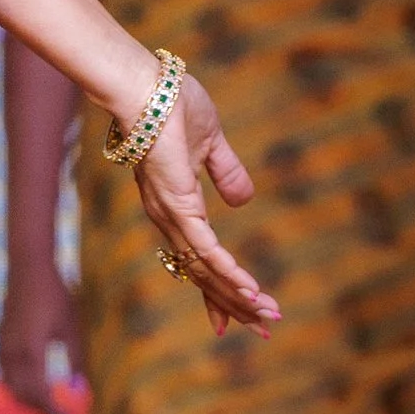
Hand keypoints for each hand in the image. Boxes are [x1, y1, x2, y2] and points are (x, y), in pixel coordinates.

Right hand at [0, 266, 86, 413]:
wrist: (27, 267)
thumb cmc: (55, 295)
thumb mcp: (72, 328)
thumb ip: (76, 360)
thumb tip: (82, 391)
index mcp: (30, 354)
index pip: (41, 396)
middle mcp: (11, 354)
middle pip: (23, 396)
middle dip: (42, 412)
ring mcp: (1, 346)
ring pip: (10, 387)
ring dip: (28, 401)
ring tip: (48, 408)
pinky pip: (4, 373)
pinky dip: (18, 386)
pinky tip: (31, 386)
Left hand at [131, 70, 277, 339]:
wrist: (147, 84)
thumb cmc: (171, 104)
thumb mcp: (211, 142)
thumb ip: (226, 172)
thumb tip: (243, 201)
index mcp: (175, 207)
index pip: (199, 260)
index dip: (220, 289)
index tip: (238, 315)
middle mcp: (168, 220)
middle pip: (203, 275)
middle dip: (235, 304)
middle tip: (264, 329)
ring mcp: (170, 215)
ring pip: (205, 269)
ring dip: (238, 294)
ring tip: (267, 316)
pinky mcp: (177, 206)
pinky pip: (205, 248)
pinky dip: (227, 270)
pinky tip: (249, 288)